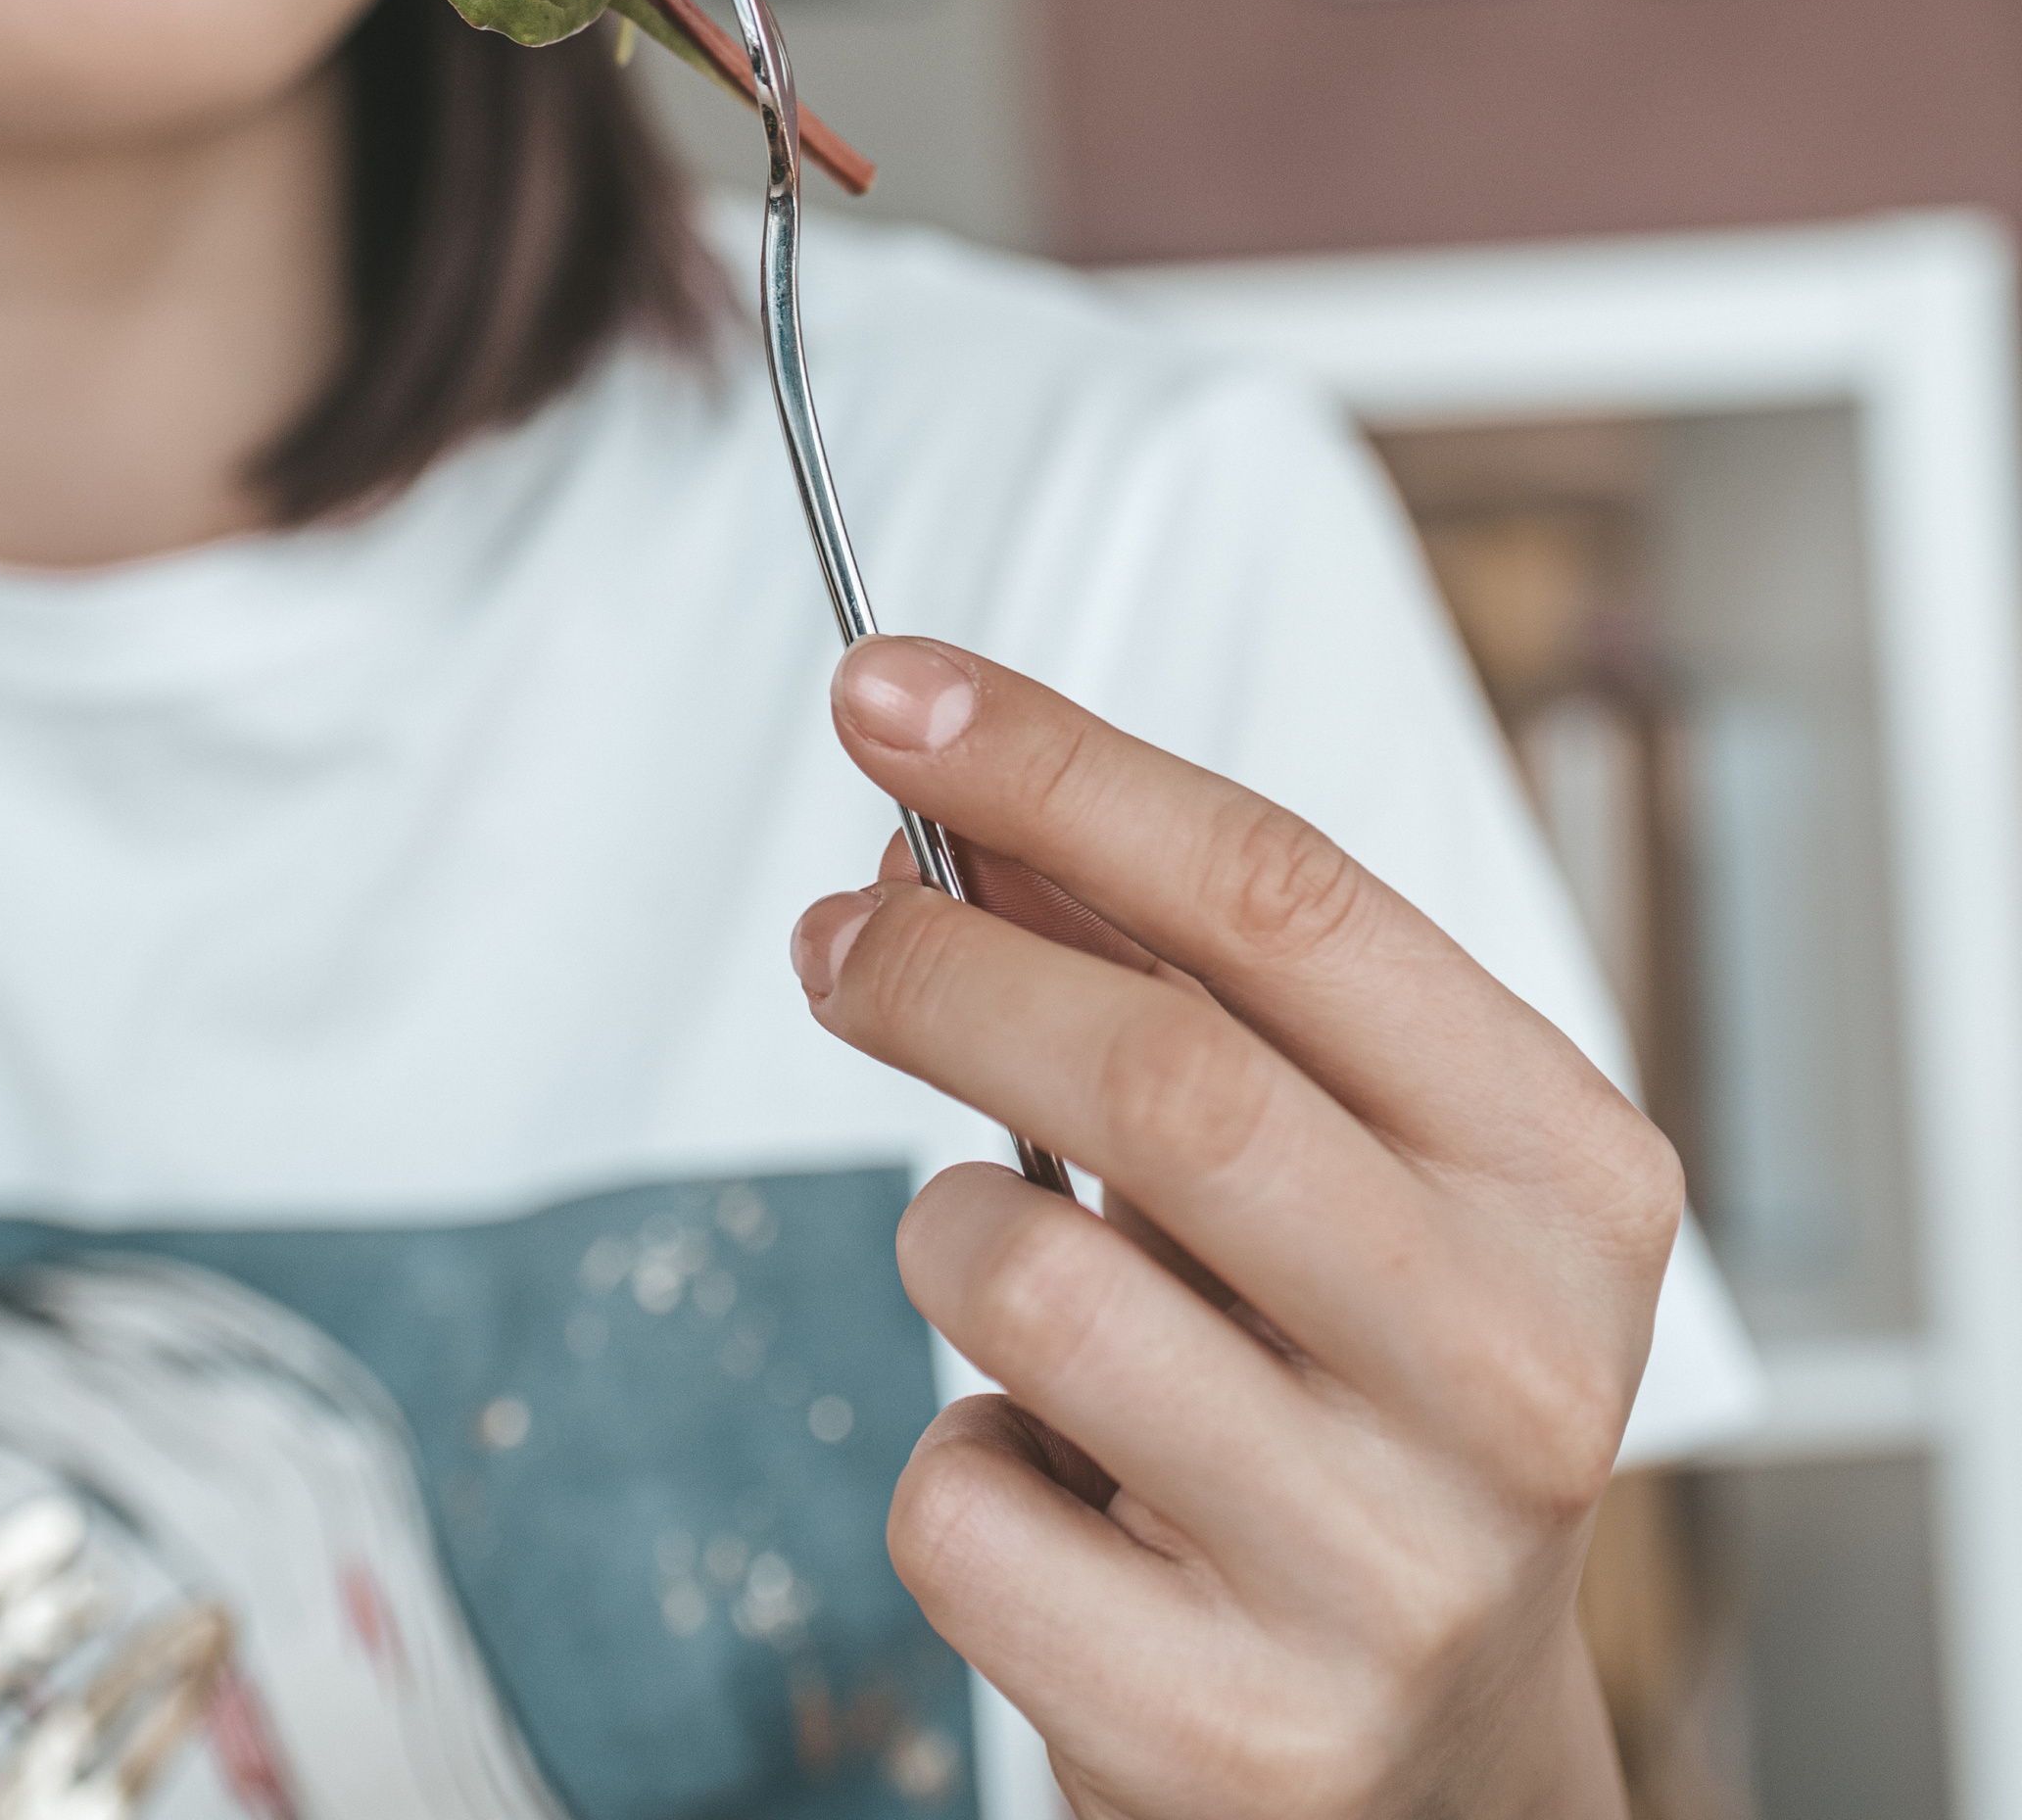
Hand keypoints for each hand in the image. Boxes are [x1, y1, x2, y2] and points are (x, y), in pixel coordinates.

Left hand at [790, 637, 1680, 1819]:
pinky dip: (953, 1458)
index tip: (888, 687)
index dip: (1060, 765)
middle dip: (944, 961)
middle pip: (1160, 1072)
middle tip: (836, 933)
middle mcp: (1513, 1364)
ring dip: (949, 1234)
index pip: (1283, 898)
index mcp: (1563, 1173)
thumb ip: (1171, 973)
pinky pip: (964, 1504)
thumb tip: (946, 798)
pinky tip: (1045, 1480)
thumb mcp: (1333, 1159)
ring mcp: (1391, 1565)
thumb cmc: (1353, 1385)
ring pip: (1033, 1281)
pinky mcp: (1243, 1731)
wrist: (1434, 1765)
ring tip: (1000, 1265)